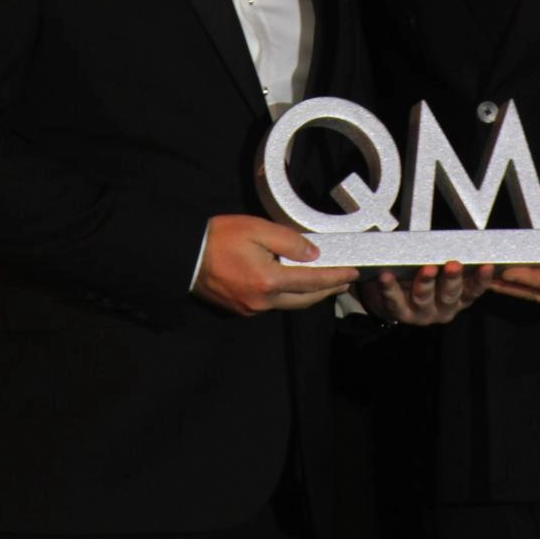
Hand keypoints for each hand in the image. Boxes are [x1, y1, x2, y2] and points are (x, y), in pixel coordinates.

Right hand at [190, 214, 357, 316]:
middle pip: (305, 299)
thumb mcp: (257, 229)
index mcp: (269, 280)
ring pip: (290, 304)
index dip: (336, 276)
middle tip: (345, 280)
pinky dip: (289, 295)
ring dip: (310, 294)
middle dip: (328, 289)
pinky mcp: (241, 309)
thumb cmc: (220, 237)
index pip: (312, 281)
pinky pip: (273, 304)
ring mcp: (252, 308)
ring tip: (325, 283)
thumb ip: (289, 241)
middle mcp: (263, 301)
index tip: (354, 273)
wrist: (185, 255)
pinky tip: (294, 285)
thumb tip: (313, 254)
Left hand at [357, 261, 493, 325]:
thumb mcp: (442, 272)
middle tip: (454, 265)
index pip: (473, 289)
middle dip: (452, 279)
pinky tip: (386, 276)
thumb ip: (452, 259)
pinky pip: (395, 302)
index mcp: (459, 298)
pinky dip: (390, 288)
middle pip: (450, 295)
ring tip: (426, 269)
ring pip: (424, 298)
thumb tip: (465, 237)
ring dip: (425, 283)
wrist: (393, 299)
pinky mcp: (400, 314)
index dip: (482, 280)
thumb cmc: (424, 277)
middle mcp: (444, 308)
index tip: (487, 266)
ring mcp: (422, 314)